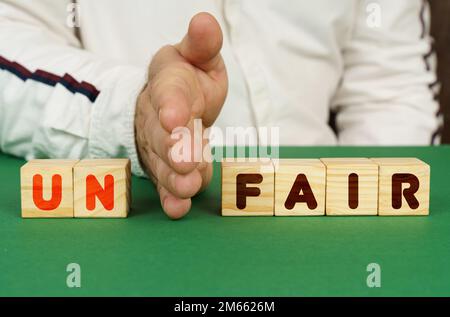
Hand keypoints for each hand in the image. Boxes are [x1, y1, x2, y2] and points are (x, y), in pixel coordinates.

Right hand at [135, 13, 227, 218]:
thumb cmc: (186, 79)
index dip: (171, 106)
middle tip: (187, 162)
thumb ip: (202, 45)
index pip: (167, 95)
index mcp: (168, 86)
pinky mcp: (165, 168)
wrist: (167, 105)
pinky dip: (171, 197)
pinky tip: (179, 208)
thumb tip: (206, 21)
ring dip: (176, 177)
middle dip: (174, 149)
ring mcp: (160, 147)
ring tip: (190, 186)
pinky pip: (165, 184)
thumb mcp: (194, 56)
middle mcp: (159, 119)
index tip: (176, 117)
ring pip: (164, 164)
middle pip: (163, 136)